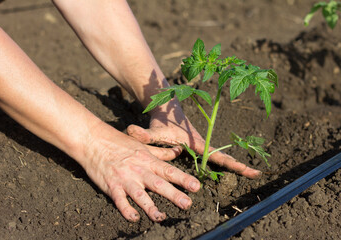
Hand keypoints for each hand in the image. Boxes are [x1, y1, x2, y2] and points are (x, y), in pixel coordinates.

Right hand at [80, 121, 200, 221]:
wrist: (94, 141)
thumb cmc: (120, 143)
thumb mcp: (143, 146)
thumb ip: (161, 152)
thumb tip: (178, 151)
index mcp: (148, 161)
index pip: (169, 171)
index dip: (183, 179)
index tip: (196, 187)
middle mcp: (139, 170)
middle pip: (159, 184)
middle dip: (174, 194)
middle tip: (187, 204)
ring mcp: (125, 179)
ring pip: (140, 195)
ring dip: (150, 207)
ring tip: (161, 217)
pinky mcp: (111, 186)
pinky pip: (119, 200)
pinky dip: (126, 209)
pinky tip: (134, 218)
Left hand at [127, 100, 261, 178]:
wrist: (167, 110)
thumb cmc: (162, 122)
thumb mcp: (154, 131)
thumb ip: (144, 135)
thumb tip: (130, 132)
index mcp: (197, 143)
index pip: (217, 156)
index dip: (232, 164)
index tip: (249, 170)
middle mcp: (203, 145)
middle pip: (223, 157)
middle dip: (239, 166)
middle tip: (257, 174)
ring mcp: (202, 147)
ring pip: (220, 157)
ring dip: (234, 165)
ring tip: (251, 174)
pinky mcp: (198, 148)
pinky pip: (213, 157)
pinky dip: (223, 163)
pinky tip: (229, 171)